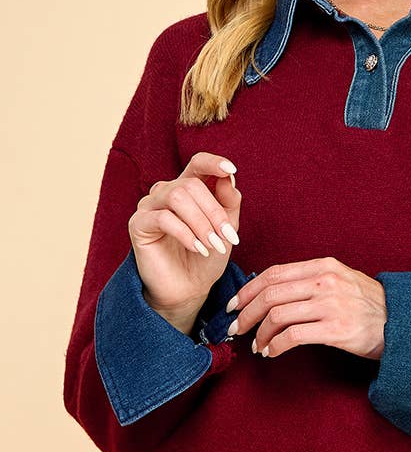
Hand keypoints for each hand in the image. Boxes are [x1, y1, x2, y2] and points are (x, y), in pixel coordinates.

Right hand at [129, 152, 240, 322]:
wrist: (189, 288)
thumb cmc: (207, 256)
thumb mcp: (226, 229)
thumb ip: (229, 202)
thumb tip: (228, 178)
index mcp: (189, 188)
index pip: (197, 163)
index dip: (213, 162)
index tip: (231, 170)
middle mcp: (166, 192)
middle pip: (192, 184)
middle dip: (214, 212)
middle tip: (227, 237)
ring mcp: (149, 206)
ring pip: (177, 197)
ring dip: (201, 223)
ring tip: (213, 245)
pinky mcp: (138, 224)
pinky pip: (163, 218)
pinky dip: (186, 234)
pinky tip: (198, 249)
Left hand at [226, 256, 386, 360]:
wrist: (400, 323)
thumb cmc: (367, 304)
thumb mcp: (340, 279)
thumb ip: (309, 279)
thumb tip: (269, 290)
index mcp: (323, 266)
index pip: (273, 274)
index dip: (247, 290)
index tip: (234, 305)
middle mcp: (325, 282)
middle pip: (270, 295)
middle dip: (245, 314)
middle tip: (236, 328)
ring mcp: (331, 305)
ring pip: (277, 316)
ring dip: (259, 333)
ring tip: (256, 344)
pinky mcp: (335, 329)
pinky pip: (293, 337)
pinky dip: (275, 346)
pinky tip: (272, 352)